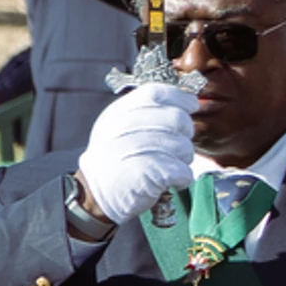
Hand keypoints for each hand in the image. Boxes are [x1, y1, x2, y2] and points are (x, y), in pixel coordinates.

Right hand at [76, 79, 197, 225]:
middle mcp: (126, 126)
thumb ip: (147, 110)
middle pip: (177, 119)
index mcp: (120, 111)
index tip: (190, 107)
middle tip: (176, 146)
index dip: (180, 99)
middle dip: (185, 133)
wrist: (95, 192)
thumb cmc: (116, 157)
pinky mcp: (147, 173)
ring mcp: (135, 148)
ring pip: (184, 146)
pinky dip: (182, 178)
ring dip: (183, 159)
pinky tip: (169, 181)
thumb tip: (188, 100)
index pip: (157, 93)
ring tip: (167, 166)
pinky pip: (182, 171)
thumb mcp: (120, 125)